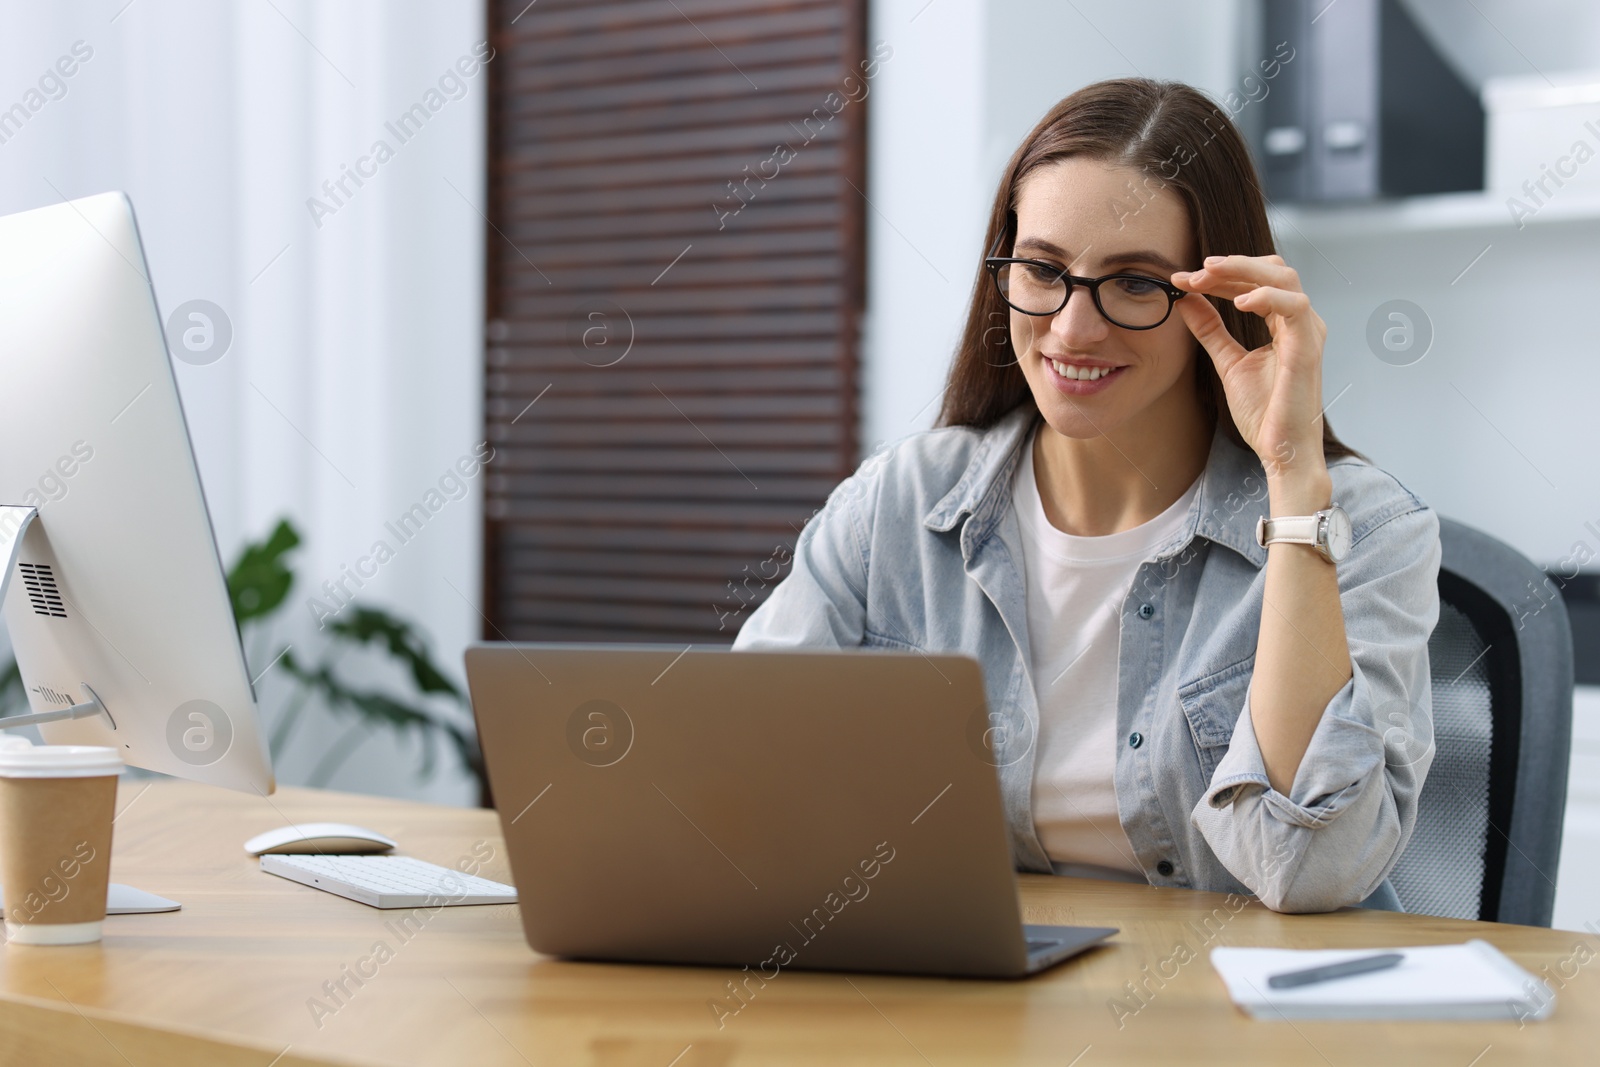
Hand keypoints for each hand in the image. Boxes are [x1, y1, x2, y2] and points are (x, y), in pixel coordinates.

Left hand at [1170, 255, 1328, 484]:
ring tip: (1208, 277)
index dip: (1219, 275)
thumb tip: (1187, 300)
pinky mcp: (1308, 347)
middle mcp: (1300, 321)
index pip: (1255, 281)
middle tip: (1194, 273)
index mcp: (1284, 322)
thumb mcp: (1228, 362)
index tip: (1183, 278)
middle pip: (1272, 270)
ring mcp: (1307, 331)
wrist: (1281, 449)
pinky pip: (1294, 307)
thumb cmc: (1264, 411)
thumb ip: (1211, 330)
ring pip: (1284, 278)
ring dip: (1243, 271)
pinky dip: (1266, 297)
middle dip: (1230, 265)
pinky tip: (1238, 302)